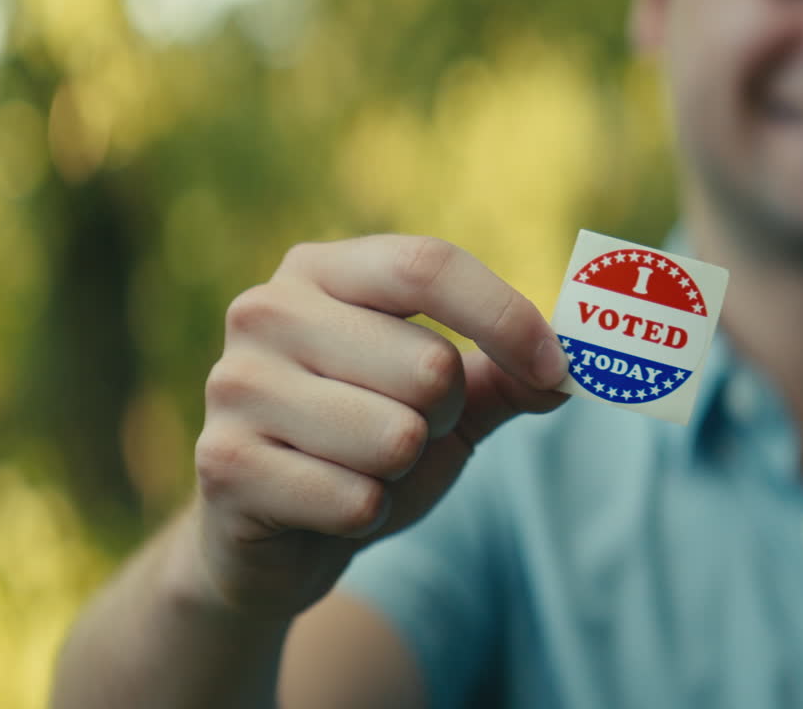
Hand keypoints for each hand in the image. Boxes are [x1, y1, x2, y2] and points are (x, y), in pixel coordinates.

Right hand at [185, 235, 568, 618]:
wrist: (274, 537)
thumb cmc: (367, 446)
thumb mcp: (446, 401)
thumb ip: (508, 372)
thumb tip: (579, 363)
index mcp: (322, 271)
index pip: (428, 265)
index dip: (507, 317)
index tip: (558, 368)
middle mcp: (266, 309)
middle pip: (428, 363)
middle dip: (443, 417)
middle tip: (403, 432)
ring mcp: (236, 384)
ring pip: (396, 437)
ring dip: (402, 471)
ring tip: (360, 467)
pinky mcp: (223, 464)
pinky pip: (357, 499)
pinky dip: (367, 515)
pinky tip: (328, 506)